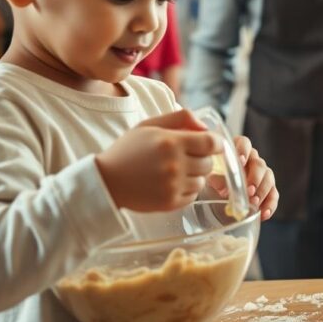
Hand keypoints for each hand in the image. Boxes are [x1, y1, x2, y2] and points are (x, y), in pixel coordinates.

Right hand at [96, 110, 215, 212]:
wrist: (107, 180)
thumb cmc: (129, 150)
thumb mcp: (150, 125)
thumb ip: (180, 118)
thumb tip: (205, 126)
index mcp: (171, 142)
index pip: (211, 143)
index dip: (216, 143)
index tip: (211, 144)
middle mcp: (174, 165)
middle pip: (209, 163)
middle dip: (202, 159)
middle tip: (187, 157)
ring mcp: (172, 186)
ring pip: (202, 181)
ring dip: (195, 175)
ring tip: (177, 171)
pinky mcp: (170, 203)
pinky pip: (193, 196)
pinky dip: (187, 190)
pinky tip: (172, 183)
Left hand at [208, 135, 278, 220]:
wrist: (216, 201)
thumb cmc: (213, 184)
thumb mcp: (210, 180)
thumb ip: (216, 179)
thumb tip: (221, 185)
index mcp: (238, 152)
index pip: (244, 143)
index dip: (243, 150)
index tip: (241, 160)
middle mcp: (252, 160)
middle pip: (259, 163)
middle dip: (255, 177)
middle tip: (249, 190)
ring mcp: (262, 175)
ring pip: (269, 178)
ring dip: (262, 191)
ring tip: (254, 203)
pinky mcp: (268, 190)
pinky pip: (273, 195)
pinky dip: (270, 205)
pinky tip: (263, 214)